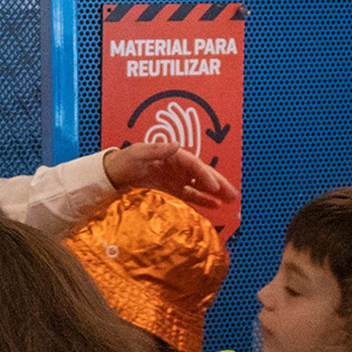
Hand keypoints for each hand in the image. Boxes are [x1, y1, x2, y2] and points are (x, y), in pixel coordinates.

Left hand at [101, 141, 237, 213]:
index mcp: (175, 154)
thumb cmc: (128, 159)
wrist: (118, 170)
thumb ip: (157, 149)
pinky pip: (191, 194)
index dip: (206, 176)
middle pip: (204, 174)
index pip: (195, 166)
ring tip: (230, 201)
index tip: (215, 188)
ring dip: (216, 193)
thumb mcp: (139, 152)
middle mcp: (180, 165)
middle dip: (219, 184)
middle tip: (233, 195)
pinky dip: (202, 199)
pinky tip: (214, 206)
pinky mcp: (174, 187)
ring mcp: (178, 177)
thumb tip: (175, 145)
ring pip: (201, 185)